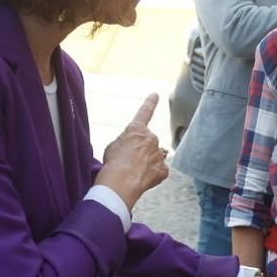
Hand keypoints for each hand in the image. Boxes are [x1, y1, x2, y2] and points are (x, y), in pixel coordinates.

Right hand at [95, 94, 166, 209]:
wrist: (120, 181)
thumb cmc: (113, 163)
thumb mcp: (113, 146)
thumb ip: (125, 142)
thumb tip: (131, 149)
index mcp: (136, 130)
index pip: (144, 113)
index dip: (150, 103)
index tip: (155, 94)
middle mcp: (151, 138)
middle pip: (148, 144)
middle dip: (141, 152)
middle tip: (128, 164)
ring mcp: (159, 154)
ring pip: (153, 158)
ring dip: (146, 164)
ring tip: (132, 173)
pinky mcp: (163, 169)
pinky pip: (159, 171)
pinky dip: (152, 176)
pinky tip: (141, 179)